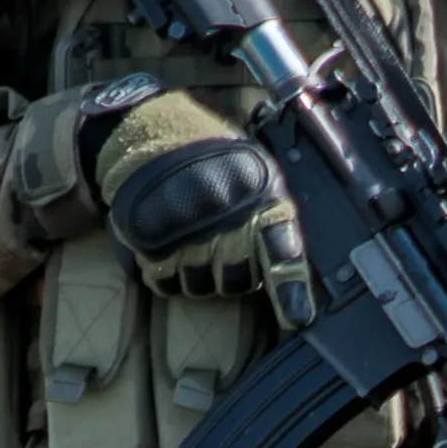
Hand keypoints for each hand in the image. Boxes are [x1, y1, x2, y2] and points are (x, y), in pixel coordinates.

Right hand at [90, 86, 294, 299]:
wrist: (153, 128)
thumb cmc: (212, 159)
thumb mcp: (255, 174)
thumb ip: (272, 218)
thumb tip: (290, 274)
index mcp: (260, 196)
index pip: (281, 250)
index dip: (290, 290)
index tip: (297, 319)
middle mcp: (225, 214)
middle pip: (235, 282)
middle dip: (230, 274)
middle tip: (221, 245)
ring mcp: (186, 228)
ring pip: (198, 286)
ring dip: (194, 272)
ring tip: (190, 236)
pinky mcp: (149, 237)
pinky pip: (163, 280)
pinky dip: (164, 270)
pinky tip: (166, 241)